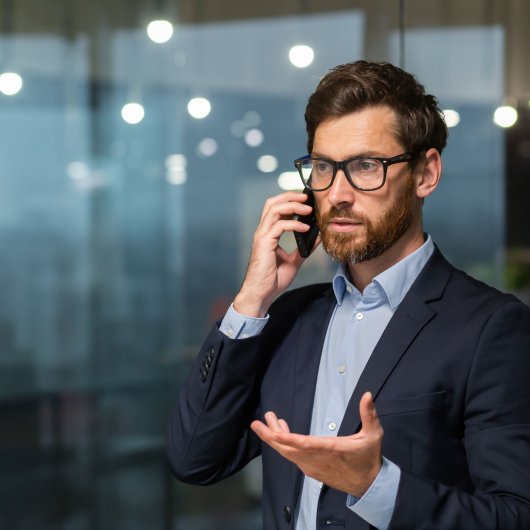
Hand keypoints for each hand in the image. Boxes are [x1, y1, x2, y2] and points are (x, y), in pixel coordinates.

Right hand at [233, 192, 318, 316]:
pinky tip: (305, 228)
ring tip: (308, 209)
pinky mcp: (264, 243)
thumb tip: (317, 237)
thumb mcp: (294, 261)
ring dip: (293, 206)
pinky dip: (294, 224)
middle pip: (273, 203)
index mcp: (268, 234)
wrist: (261, 293)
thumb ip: (304, 249)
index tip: (306, 201)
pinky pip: (279, 226)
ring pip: (275, 209)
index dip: (289, 200)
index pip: (276, 208)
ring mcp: (262, 236)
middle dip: (290, 196)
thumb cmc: (272, 279)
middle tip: (307, 197)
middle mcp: (263, 232)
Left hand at [250, 392, 382, 496]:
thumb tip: (367, 395)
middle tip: (257, 423)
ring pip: (288, 453)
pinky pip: (292, 456)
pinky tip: (281, 431)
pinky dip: (284, 444)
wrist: (368, 484)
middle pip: (288, 449)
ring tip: (268, 420)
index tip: (273, 433)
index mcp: (331, 449)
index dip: (288, 439)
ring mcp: (312, 466)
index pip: (305, 444)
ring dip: (276, 437)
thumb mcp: (374, 435)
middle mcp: (318, 459)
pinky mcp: (311, 469)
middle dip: (270, 436)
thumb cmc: (369, 458)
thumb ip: (369, 414)